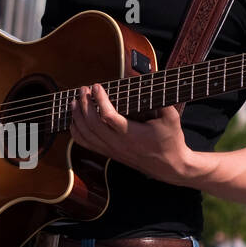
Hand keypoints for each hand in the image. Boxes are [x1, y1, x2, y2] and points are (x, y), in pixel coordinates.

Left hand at [70, 83, 194, 183]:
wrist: (170, 167)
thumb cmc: (171, 141)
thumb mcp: (171, 118)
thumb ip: (160, 99)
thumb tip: (149, 79)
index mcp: (131, 134)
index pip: (108, 116)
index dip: (100, 99)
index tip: (97, 86)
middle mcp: (117, 143)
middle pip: (91, 124)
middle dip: (84, 104)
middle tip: (84, 89)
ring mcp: (111, 150)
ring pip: (85, 134)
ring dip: (77, 116)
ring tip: (75, 101)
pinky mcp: (109, 153)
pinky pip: (86, 144)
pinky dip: (76, 131)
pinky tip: (74, 120)